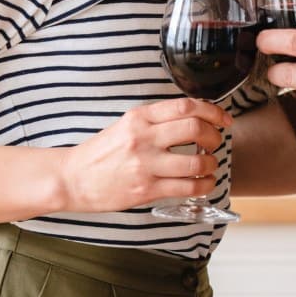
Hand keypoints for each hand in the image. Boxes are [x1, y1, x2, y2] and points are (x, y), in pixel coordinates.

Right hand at [58, 98, 231, 212]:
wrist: (72, 178)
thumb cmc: (99, 153)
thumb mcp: (125, 125)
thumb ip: (155, 121)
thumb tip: (193, 119)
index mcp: (139, 117)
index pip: (185, 106)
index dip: (212, 111)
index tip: (223, 118)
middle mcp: (143, 138)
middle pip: (195, 129)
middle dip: (214, 135)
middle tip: (216, 141)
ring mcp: (145, 165)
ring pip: (195, 161)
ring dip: (211, 163)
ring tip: (210, 165)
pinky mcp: (146, 190)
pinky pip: (187, 187)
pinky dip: (204, 185)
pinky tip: (205, 183)